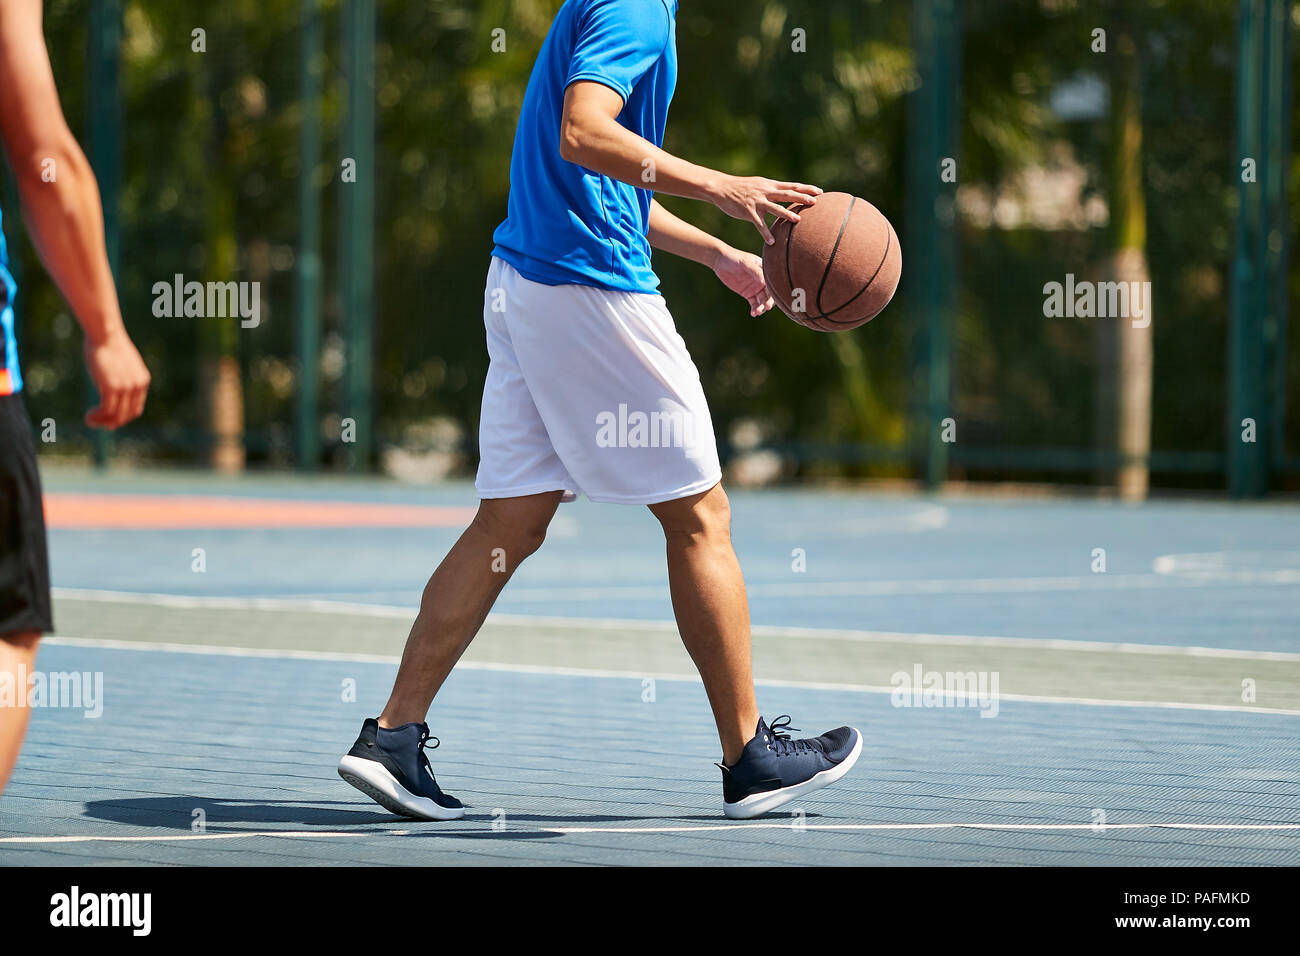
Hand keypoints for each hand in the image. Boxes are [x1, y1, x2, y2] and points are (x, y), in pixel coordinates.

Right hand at [83, 329, 149, 428]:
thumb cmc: (107, 345)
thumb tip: (110, 389)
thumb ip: (120, 377)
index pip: (135, 409)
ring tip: (90, 421)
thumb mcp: (120, 363)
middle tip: (97, 423)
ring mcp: (126, 388)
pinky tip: (89, 416)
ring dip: (102, 422)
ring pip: (117, 415)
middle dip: (111, 422)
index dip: (121, 417)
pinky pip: (107, 410)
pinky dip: (97, 416)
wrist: (105, 334)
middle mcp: (137, 386)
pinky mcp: (112, 387)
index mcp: (142, 381)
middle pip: (127, 415)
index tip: (107, 419)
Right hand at [706, 175, 821, 243]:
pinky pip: (758, 224)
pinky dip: (765, 233)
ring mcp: (757, 201)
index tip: (820, 191)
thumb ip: (772, 190)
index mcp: (770, 185)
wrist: (721, 188)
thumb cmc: (741, 188)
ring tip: (798, 220)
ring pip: (774, 208)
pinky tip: (772, 242)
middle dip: (801, 198)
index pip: (791, 186)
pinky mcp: (748, 211)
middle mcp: (765, 192)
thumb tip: (786, 193)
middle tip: (815, 202)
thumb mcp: (759, 184)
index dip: (806, 188)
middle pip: (786, 194)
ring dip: (786, 214)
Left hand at [713, 245, 774, 316]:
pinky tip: (753, 314)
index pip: (773, 282)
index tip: (774, 298)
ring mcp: (755, 288)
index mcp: (765, 271)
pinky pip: (754, 303)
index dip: (775, 291)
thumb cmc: (735, 258)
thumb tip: (765, 282)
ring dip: (762, 307)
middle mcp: (762, 280)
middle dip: (769, 301)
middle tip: (766, 307)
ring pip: (762, 300)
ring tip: (757, 312)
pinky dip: (754, 309)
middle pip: (769, 293)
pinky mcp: (748, 294)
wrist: (720, 261)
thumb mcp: (745, 263)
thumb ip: (755, 271)